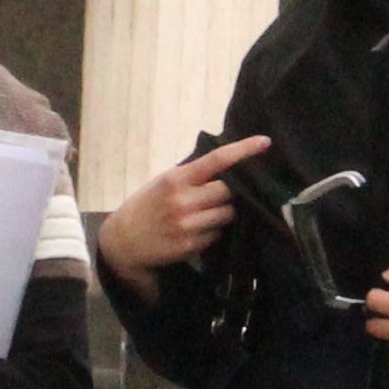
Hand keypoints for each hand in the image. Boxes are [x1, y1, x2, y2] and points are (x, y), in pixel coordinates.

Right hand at [97, 135, 272, 298]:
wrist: (124, 241)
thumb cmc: (147, 205)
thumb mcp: (163, 182)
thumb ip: (192, 174)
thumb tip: (228, 163)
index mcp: (176, 179)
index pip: (217, 160)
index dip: (243, 150)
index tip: (265, 142)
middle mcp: (183, 201)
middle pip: (229, 191)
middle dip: (230, 192)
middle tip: (220, 194)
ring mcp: (188, 225)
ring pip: (228, 214)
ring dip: (223, 212)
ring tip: (204, 213)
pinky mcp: (191, 246)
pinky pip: (217, 234)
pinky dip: (213, 231)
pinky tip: (196, 230)